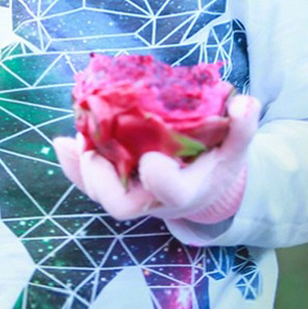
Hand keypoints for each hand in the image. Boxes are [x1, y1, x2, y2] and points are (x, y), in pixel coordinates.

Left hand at [52, 95, 259, 223]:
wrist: (203, 186)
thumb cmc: (217, 163)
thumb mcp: (234, 147)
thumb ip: (242, 127)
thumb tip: (245, 102)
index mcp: (187, 192)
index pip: (171, 193)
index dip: (159, 179)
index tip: (151, 157)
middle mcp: (154, 201)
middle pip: (122, 206)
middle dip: (104, 182)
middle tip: (96, 152)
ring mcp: (132, 197)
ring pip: (99, 195)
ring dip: (83, 169)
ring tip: (77, 138)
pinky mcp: (114, 188)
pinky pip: (88, 184)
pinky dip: (72, 165)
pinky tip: (62, 144)